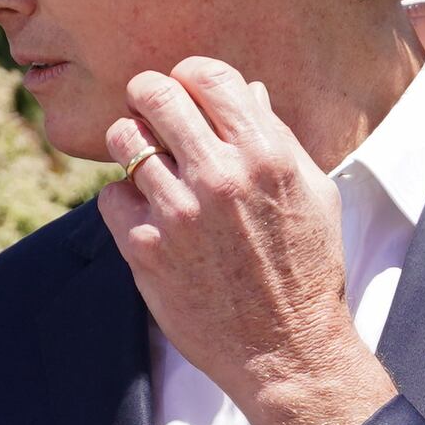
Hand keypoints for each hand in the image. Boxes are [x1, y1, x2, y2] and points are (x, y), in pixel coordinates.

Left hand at [97, 57, 395, 424]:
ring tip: (150, 165)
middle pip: (154, 93)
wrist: (286, 350)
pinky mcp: (144, 247)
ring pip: (123, 137)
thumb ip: (277, 137)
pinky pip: (111, 195)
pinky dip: (125, 200)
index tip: (187, 92)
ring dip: (132, 144)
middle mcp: (219, 176)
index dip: (189, 76)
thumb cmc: (304, 268)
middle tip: (152, 111)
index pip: (206, 74)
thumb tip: (247, 91)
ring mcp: (178, 212)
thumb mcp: (313, 193)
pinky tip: (150, 215)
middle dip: (148, 95)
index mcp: (265, 155)